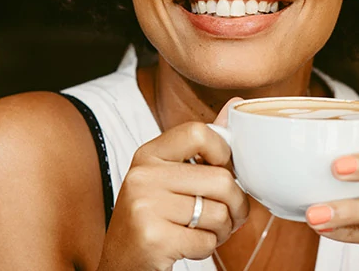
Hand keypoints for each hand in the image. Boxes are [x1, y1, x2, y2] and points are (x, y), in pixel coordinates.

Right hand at [97, 102, 249, 270]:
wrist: (122, 263)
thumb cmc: (154, 218)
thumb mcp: (170, 176)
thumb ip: (203, 143)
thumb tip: (237, 104)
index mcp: (148, 154)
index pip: (199, 132)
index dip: (223, 153)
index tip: (220, 170)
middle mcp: (142, 176)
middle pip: (221, 179)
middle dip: (236, 204)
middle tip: (227, 215)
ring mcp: (145, 207)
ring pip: (219, 213)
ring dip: (222, 230)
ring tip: (204, 231)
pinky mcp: (153, 238)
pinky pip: (206, 240)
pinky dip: (207, 248)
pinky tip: (188, 245)